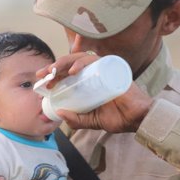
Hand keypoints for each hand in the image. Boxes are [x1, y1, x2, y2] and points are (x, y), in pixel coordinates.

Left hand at [37, 52, 153, 132]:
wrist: (137, 120)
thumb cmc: (118, 118)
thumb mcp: (91, 121)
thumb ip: (76, 119)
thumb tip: (59, 113)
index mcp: (89, 82)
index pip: (68, 73)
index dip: (54, 74)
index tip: (43, 81)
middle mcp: (95, 73)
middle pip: (71, 63)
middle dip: (54, 67)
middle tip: (43, 74)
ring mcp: (103, 68)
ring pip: (80, 58)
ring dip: (64, 62)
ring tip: (53, 71)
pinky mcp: (112, 67)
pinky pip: (95, 60)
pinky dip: (82, 62)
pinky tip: (73, 71)